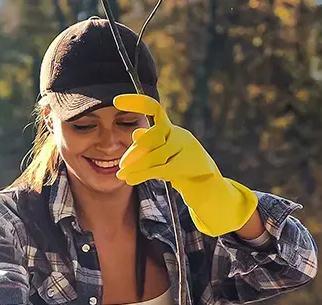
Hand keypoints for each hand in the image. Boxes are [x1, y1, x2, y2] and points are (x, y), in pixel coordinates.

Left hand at [113, 94, 257, 236]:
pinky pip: (160, 168)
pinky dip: (142, 174)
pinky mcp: (187, 165)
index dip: (135, 102)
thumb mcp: (164, 155)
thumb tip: (135, 132)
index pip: (154, 109)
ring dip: (135, 166)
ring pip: (155, 155)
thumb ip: (150, 145)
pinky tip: (130, 179)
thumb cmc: (181, 169)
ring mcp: (186, 149)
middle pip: (153, 136)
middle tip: (120, 165)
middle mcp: (179, 135)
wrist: (207, 186)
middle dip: (135, 151)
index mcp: (172, 129)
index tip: (115, 101)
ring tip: (122, 175)